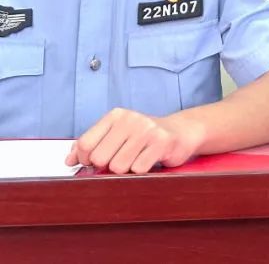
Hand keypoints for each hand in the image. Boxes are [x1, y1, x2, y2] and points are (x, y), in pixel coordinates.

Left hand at [65, 108, 205, 173]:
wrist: (182, 131)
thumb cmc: (144, 137)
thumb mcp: (116, 135)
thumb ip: (91, 145)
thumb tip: (69, 161)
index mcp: (116, 115)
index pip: (86, 144)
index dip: (87, 159)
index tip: (97, 161)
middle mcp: (131, 119)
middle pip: (100, 158)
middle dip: (108, 166)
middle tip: (123, 160)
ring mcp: (148, 129)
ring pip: (119, 166)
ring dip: (127, 170)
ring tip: (138, 159)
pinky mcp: (163, 142)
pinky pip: (139, 169)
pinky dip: (142, 171)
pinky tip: (150, 160)